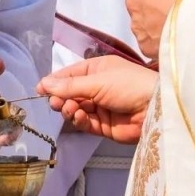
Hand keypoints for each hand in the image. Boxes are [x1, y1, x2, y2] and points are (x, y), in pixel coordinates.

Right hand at [38, 58, 157, 143]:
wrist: (155, 109)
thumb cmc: (128, 85)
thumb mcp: (97, 81)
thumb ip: (69, 86)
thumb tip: (43, 83)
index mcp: (97, 69)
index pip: (70, 75)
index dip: (54, 82)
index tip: (39, 89)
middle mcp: (98, 87)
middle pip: (70, 93)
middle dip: (61, 98)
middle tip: (55, 102)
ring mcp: (101, 107)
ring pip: (76, 109)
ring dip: (70, 109)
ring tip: (71, 109)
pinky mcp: (104, 126)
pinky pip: (85, 123)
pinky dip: (79, 120)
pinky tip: (79, 116)